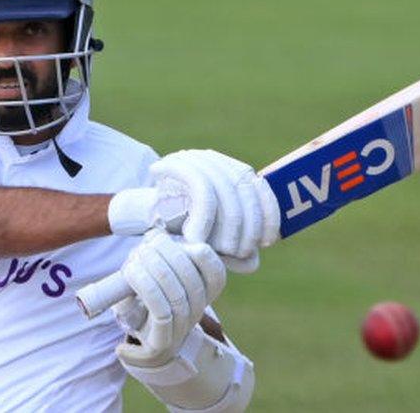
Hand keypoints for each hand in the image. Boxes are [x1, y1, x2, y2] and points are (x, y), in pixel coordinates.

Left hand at [113, 229, 225, 367]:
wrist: (136, 337)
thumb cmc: (145, 297)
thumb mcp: (155, 272)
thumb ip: (159, 253)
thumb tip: (155, 234)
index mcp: (202, 294)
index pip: (216, 275)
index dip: (203, 255)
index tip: (182, 240)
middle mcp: (196, 313)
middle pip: (192, 282)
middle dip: (167, 256)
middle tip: (145, 246)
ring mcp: (180, 330)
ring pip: (176, 296)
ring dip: (153, 270)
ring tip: (134, 258)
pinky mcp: (161, 343)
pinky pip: (161, 312)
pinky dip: (145, 287)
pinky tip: (130, 272)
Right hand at [150, 149, 279, 271]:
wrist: (150, 219)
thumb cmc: (187, 230)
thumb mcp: (217, 243)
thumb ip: (238, 252)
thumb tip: (253, 262)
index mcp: (233, 171)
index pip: (260, 187)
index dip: (269, 213)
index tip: (267, 241)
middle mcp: (218, 160)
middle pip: (244, 190)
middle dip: (247, 225)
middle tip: (238, 251)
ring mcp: (197, 158)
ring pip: (225, 192)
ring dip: (226, 226)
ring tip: (219, 249)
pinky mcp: (179, 163)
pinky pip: (202, 191)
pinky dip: (202, 219)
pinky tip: (196, 239)